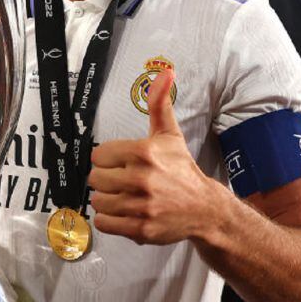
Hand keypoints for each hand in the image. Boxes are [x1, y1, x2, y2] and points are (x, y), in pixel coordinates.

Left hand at [88, 70, 219, 244]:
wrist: (204, 208)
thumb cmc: (182, 170)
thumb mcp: (170, 135)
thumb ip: (160, 104)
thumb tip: (165, 71)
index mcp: (144, 152)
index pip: (98, 155)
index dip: (107, 159)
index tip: (120, 163)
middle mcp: (142, 179)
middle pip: (95, 178)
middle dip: (106, 180)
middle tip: (122, 181)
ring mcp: (141, 206)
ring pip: (97, 201)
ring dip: (107, 200)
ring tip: (124, 197)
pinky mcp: (141, 229)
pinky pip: (104, 223)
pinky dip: (110, 220)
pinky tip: (124, 212)